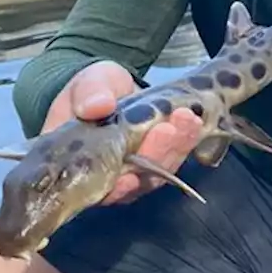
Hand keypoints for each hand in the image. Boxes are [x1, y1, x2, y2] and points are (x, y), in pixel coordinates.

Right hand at [42, 60, 202, 203]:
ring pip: (157, 172)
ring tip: (186, 119)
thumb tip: (97, 106)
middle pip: (133, 181)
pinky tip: (192, 122)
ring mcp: (135, 170)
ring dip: (174, 148)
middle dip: (153, 157)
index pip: (94, 188)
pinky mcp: (158, 160)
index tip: (129, 175)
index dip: (115, 188)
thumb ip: (88, 93)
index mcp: (79, 165)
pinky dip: (184, 140)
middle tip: (166, 130)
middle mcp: (108, 177)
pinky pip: (173, 158)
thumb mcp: (87, 84)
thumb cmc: (92, 90)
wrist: (112, 90)